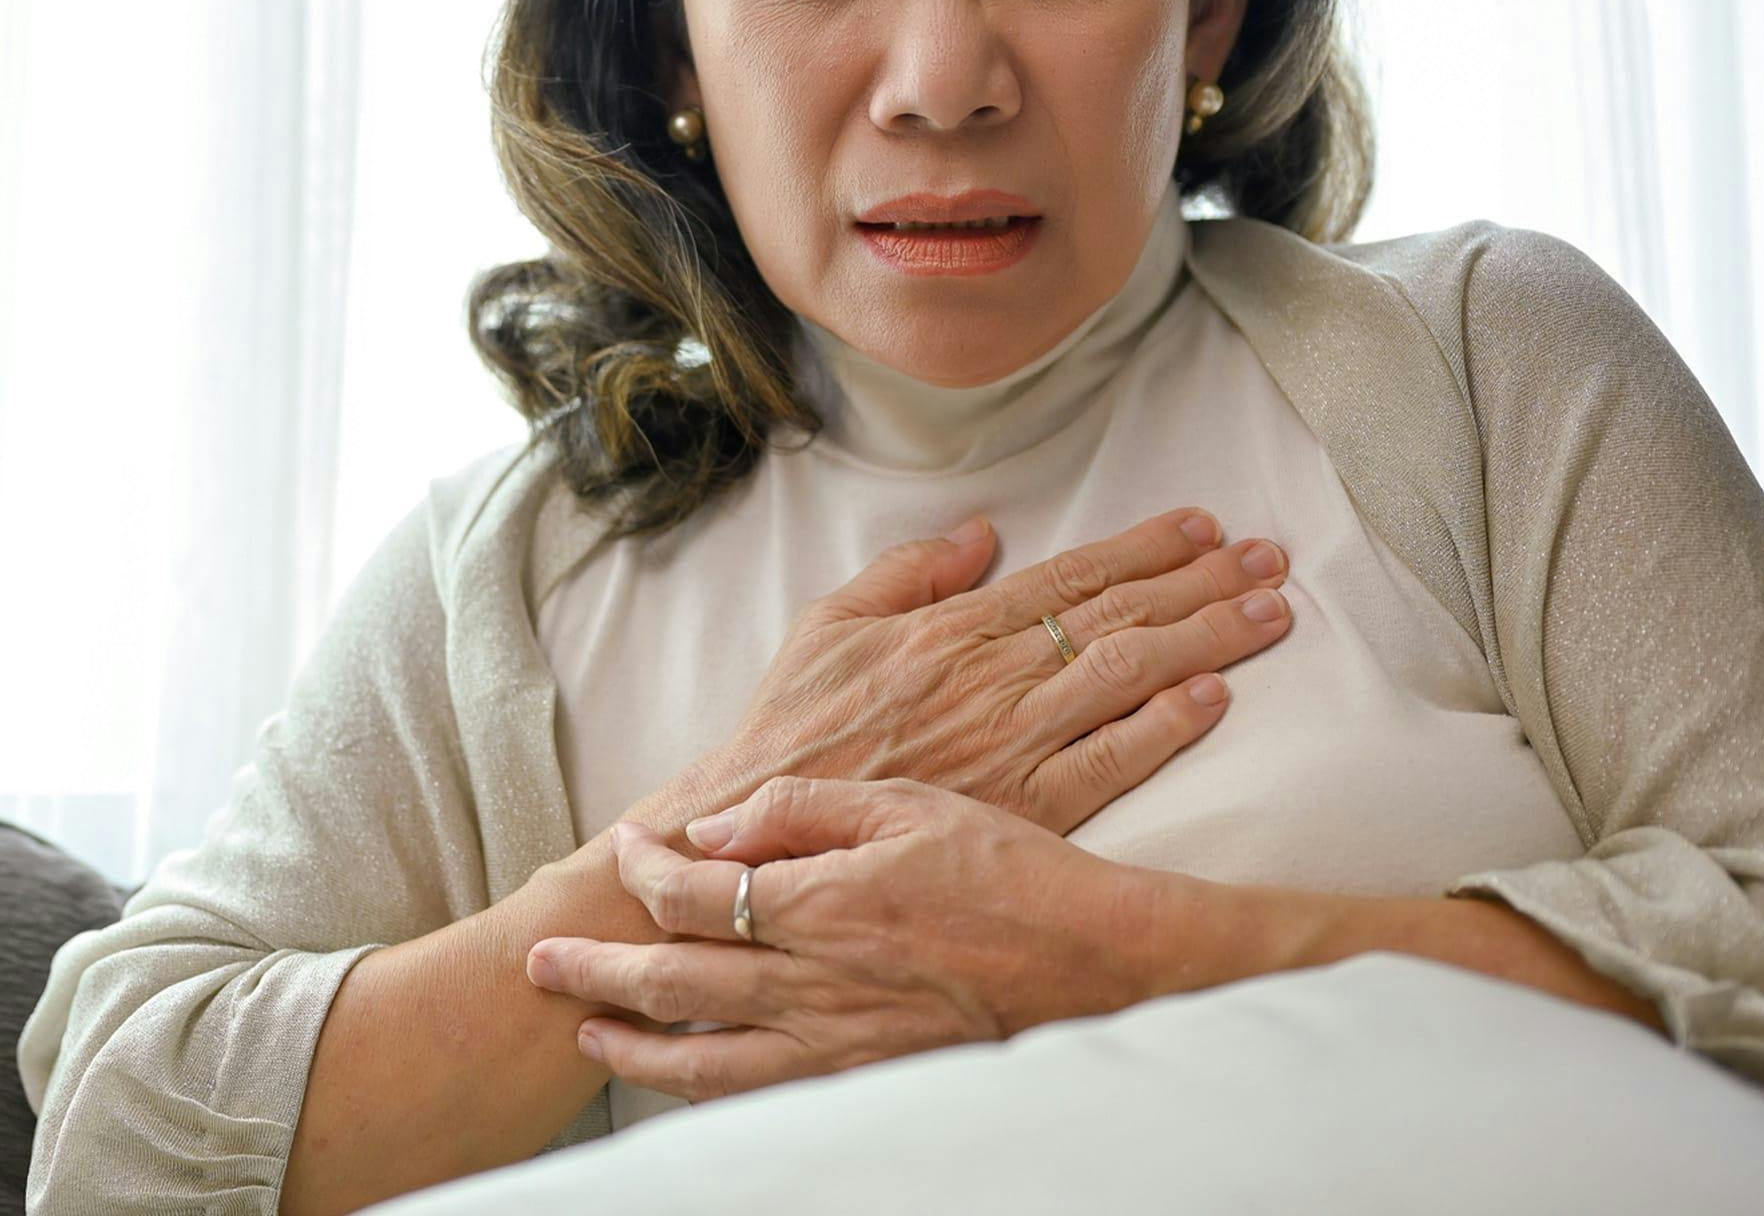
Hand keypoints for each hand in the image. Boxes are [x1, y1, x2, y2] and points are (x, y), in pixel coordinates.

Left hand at [528, 775, 1189, 1101]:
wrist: (1088, 963)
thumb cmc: (1006, 872)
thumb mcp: (912, 803)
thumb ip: (809, 807)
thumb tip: (719, 824)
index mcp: (820, 899)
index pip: (696, 890)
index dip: (645, 870)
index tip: (623, 847)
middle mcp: (810, 979)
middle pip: (672, 981)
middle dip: (595, 969)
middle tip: (539, 959)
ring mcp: (830, 1042)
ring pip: (699, 1055)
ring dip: (631, 1042)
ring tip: (586, 1030)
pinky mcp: (856, 1079)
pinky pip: (753, 1096)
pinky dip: (698, 1090)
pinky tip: (678, 1079)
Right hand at [647, 506, 1293, 841]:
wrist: (757, 841)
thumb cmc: (789, 730)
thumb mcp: (827, 624)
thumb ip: (905, 571)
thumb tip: (980, 532)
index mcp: (951, 628)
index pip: (1069, 574)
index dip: (1144, 546)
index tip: (1203, 524)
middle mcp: (991, 677)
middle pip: (1118, 615)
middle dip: (1201, 580)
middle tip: (1269, 555)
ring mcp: (1010, 744)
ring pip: (1127, 675)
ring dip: (1206, 637)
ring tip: (1269, 610)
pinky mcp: (1019, 811)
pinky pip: (1107, 763)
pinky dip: (1164, 728)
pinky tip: (1216, 698)